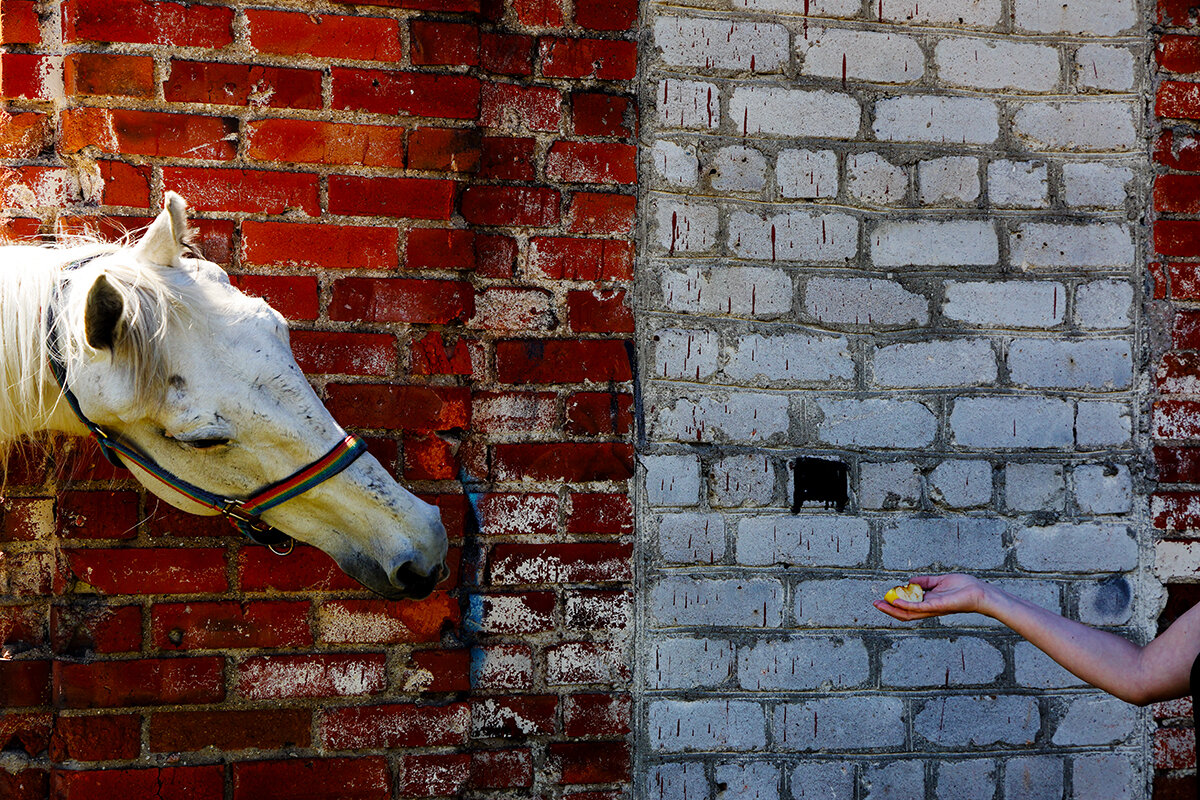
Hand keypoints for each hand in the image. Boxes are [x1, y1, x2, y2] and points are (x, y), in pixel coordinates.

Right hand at [873, 573, 987, 621]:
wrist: (980, 592)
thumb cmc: (964, 588)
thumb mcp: (940, 581)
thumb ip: (925, 581)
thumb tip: (910, 581)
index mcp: (929, 602)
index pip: (909, 606)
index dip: (895, 604)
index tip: (884, 598)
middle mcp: (929, 608)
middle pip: (905, 613)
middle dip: (889, 609)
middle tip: (876, 604)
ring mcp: (932, 608)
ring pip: (908, 613)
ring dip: (892, 610)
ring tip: (880, 604)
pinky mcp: (937, 606)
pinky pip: (918, 608)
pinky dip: (905, 605)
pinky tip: (896, 601)